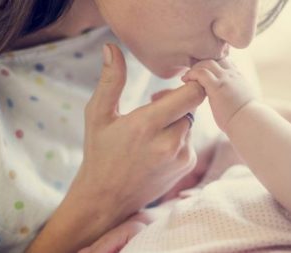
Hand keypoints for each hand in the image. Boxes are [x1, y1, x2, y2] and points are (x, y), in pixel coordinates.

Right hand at [25, 44, 204, 252]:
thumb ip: (111, 81)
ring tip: (152, 130)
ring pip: (190, 122)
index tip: (178, 81)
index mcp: (148, 124)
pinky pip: (190, 139)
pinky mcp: (186, 165)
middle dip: (176, 102)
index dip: (191, 82)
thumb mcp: (98, 115)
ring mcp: (181, 156)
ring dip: (177, 120)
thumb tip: (111, 48)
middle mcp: (170, 141)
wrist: (106, 198)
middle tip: (154, 107)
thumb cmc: (99, 153)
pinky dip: (178, 137)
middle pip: (191, 106)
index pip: (192, 94)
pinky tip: (158, 146)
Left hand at [181, 58, 255, 130]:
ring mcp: (225, 79)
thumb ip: (237, 96)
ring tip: (187, 77)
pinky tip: (186, 80)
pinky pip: (201, 73)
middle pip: (214, 58)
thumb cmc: (247, 118)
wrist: (250, 122)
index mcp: (239, 78)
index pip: (225, 61)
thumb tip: (234, 103)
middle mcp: (232, 75)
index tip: (203, 72)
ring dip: (195, 68)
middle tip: (192, 74)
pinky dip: (191, 74)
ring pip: (206, 63)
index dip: (212, 64)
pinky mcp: (217, 87)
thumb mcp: (244, 102)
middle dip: (201, 64)